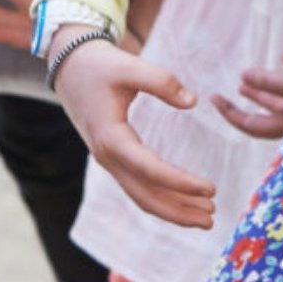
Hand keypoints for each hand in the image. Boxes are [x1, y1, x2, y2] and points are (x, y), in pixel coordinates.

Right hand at [53, 32, 215, 226]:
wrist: (70, 68)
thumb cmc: (100, 66)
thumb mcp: (130, 66)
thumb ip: (162, 82)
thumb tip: (193, 102)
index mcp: (111, 138)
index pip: (151, 170)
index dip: (181, 182)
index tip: (210, 188)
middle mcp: (108, 157)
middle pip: (145, 196)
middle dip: (179, 210)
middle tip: (212, 215)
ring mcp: (109, 160)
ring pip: (141, 195)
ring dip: (172, 208)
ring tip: (204, 215)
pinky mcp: (113, 157)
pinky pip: (138, 185)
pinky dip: (161, 196)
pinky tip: (181, 199)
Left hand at [210, 51, 282, 139]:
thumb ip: (271, 83)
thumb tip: (243, 74)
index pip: (250, 123)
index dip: (230, 112)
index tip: (214, 98)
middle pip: (265, 111)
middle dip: (249, 100)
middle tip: (230, 91)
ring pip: (282, 97)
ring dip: (265, 86)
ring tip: (247, 74)